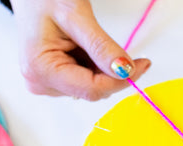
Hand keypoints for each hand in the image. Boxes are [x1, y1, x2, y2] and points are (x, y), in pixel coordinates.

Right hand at [11, 0, 150, 100]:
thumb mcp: (76, 17)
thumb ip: (102, 47)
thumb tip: (125, 70)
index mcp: (41, 70)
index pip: (92, 89)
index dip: (120, 80)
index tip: (142, 65)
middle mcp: (41, 82)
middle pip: (93, 90)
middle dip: (113, 74)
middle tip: (124, 50)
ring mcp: (47, 83)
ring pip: (92, 87)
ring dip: (103, 69)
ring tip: (90, 41)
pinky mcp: (54, 81)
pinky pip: (86, 81)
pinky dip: (96, 67)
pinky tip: (87, 49)